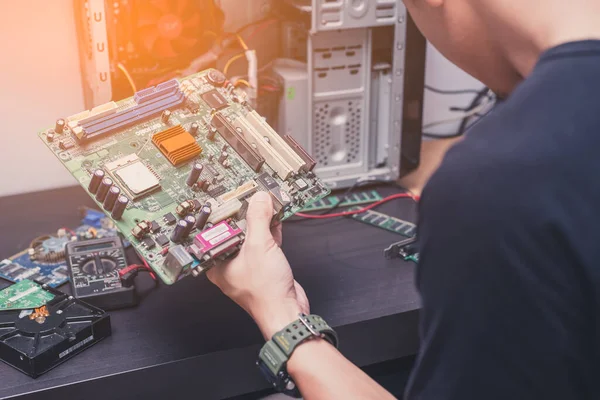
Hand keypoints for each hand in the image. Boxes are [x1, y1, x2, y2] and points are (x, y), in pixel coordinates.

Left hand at [207, 191, 309, 338]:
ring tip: (266, 202)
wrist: (287, 311)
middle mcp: (229, 264)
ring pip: (251, 236)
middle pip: (235, 231)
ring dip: (260, 220)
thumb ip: (258, 219)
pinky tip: (275, 217)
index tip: (232, 194)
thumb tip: (258, 200)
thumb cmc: (265, 293)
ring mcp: (247, 265)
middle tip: (251, 195)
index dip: (224, 210)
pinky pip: (264, 243)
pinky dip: (270, 230)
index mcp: (217, 262)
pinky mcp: (263, 266)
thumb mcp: (259, 246)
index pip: (217, 229)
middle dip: (246, 213)